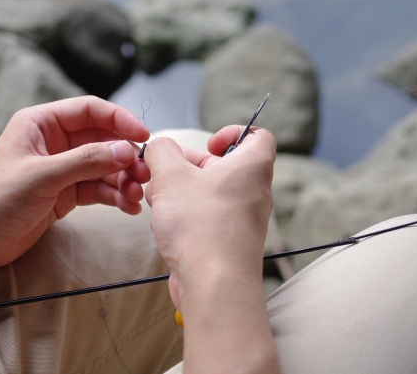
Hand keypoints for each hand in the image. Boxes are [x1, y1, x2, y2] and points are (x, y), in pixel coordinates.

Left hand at [0, 96, 150, 269]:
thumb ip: (86, 161)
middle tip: (143, 174)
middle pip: (102, 139)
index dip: (120, 119)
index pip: (90, 110)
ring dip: (122, 179)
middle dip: (125, 156)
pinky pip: (97, 188)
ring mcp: (61, 168)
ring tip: (136, 196)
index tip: (143, 136)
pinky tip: (127, 207)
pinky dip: (114, 195)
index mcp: (41, 123)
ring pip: (103, 166)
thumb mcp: (42, 176)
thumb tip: (126, 150)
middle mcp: (54, 142)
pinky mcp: (65, 193)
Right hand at [143, 125, 275, 310]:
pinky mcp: (228, 241)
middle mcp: (253, 192)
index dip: (232, 133)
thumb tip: (159, 147)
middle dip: (187, 166)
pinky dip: (185, 214)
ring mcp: (242, 219)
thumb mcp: (170, 175)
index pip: (259, 136)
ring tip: (157, 199)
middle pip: (222, 165)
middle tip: (163, 173)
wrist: (213, 284)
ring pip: (209, 192)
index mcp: (251, 167)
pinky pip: (207, 217)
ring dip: (180, 191)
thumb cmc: (200, 226)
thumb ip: (161, 152)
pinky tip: (163, 221)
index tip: (207, 144)